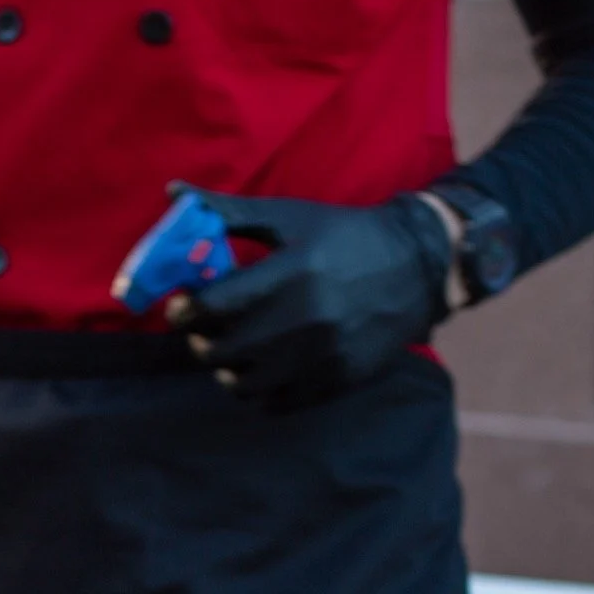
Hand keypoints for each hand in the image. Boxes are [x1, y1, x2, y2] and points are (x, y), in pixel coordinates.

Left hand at [163, 186, 453, 411]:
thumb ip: (227, 213)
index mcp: (291, 272)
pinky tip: (264, 366)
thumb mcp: (289, 217)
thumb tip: (172, 192)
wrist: (421, 265)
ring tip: (234, 349)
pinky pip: (275, 402)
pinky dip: (259, 388)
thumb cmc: (344, 236)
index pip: (211, 307)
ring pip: (241, 384)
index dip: (184, 310)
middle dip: (200, 340)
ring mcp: (323, 354)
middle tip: (206, 328)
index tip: (182, 306)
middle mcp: (306, 318)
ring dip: (227, 368)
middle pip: (219, 350)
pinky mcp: (338, 379)